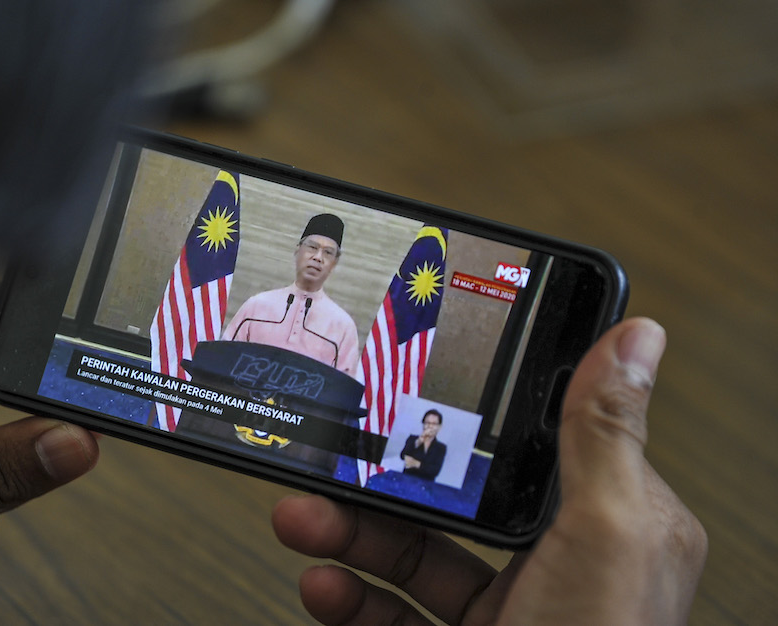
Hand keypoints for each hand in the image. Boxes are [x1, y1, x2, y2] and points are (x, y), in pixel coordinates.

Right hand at [272, 318, 706, 624]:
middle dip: (377, 488)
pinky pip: (394, 620)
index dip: (470, 424)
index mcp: (609, 526)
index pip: (530, 448)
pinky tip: (320, 590)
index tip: (413, 400)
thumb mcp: (606, 540)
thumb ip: (603, 438)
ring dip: (346, 542)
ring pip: (412, 562)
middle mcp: (560, 567)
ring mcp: (509, 616)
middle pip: (452, 506)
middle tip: (323, 468)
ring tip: (300, 524)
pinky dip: (349, 605)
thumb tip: (636, 338)